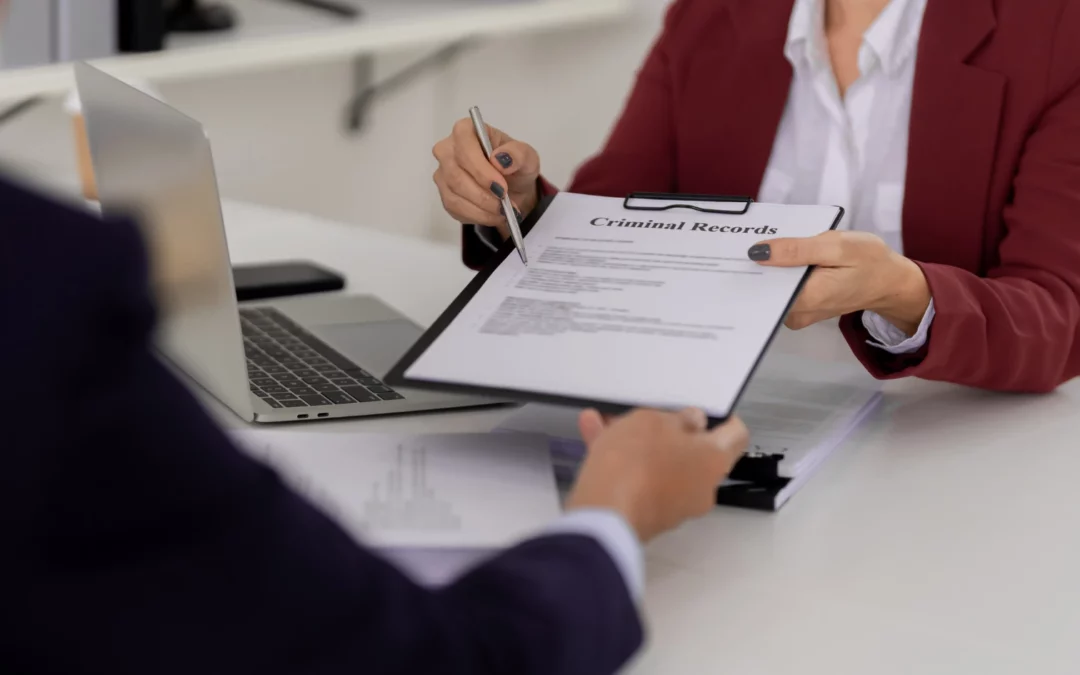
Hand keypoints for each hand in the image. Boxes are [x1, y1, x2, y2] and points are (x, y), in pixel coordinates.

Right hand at [432, 119, 541, 239]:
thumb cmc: (515, 165)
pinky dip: (477, 216)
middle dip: (483, 195)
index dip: (481, 170)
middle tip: (505, 205)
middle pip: (456, 175)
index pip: (464, 147)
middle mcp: (448, 149)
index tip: (501, 187)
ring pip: (455, 195)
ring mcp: (443, 173)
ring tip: (503, 212)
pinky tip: (493, 215)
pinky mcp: (444, 194)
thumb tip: (499, 159)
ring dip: (481, 209)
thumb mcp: (527, 157)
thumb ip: (518, 154)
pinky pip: (455, 209)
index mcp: (466, 131)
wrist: (512, 186)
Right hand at [566, 408, 747, 541]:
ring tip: (604, 421)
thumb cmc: (637, 460)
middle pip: (692, 452)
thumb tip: (695, 423)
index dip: (723, 417)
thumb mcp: (652, 421)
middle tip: (645, 413)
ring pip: (659, 465)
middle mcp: (702, 487)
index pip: (735, 435)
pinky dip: (622, 463)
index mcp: (714, 461)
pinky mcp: (647, 516)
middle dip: (666, 430)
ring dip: (636, 443)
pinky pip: (639, 481)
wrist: (604, 515)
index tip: (704, 408)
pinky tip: (593, 439)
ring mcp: (675, 506)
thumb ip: (676, 418)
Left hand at [748, 231, 931, 333]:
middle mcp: (796, 313)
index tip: (735, 250)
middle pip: (762, 289)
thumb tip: (759, 252)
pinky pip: (781, 290)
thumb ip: (796, 250)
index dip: (748, 268)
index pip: (761, 288)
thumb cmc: (869, 261)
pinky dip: (780, 273)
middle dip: (757, 265)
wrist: (890, 281)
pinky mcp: (801, 308)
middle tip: (748, 240)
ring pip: (770, 289)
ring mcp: (798, 314)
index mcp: (805, 299)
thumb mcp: (836, 246)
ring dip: (768, 268)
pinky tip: (781, 257)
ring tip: (766, 245)